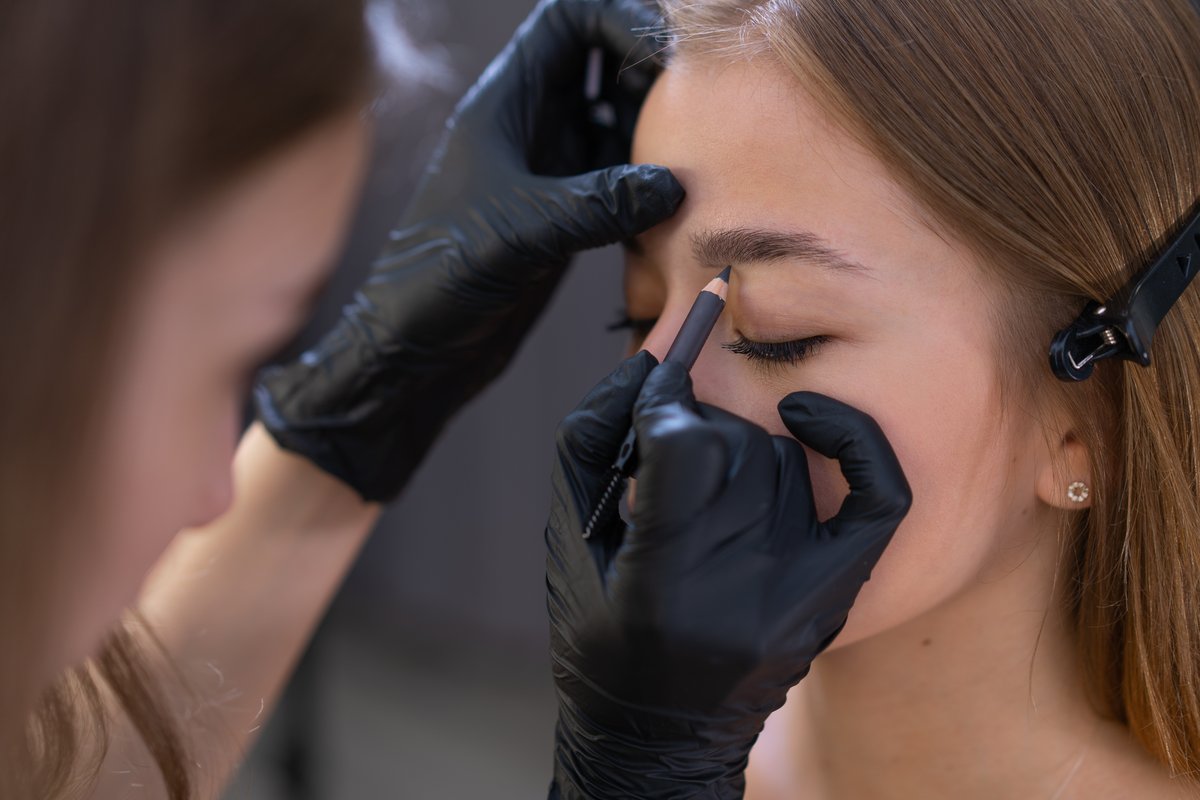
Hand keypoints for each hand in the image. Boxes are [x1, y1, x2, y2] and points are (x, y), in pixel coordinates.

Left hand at [255, 0, 683, 500]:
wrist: (414, 349)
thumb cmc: (438, 279)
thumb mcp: (520, 229)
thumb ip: (596, 203)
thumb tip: (672, 184)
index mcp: (505, 103)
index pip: (568, 23)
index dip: (621, 20)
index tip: (668, 53)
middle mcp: (530, 127)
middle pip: (603, 65)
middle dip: (651, 72)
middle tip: (699, 102)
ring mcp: (548, 171)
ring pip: (614, 123)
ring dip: (654, 130)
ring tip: (698, 151)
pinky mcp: (563, 215)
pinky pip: (617, 178)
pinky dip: (648, 183)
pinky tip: (674, 204)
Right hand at [546, 354, 910, 798]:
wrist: (659, 732)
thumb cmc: (599, 629)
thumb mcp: (570, 532)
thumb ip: (593, 437)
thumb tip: (648, 366)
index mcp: (660, 584)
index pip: (686, 446)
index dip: (663, 407)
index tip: (652, 400)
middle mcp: (740, 589)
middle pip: (733, 445)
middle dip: (691, 436)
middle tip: (667, 463)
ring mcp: (798, 593)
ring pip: (780, 459)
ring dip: (736, 452)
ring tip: (707, 491)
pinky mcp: (834, 591)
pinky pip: (876, 492)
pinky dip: (851, 439)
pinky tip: (809, 415)